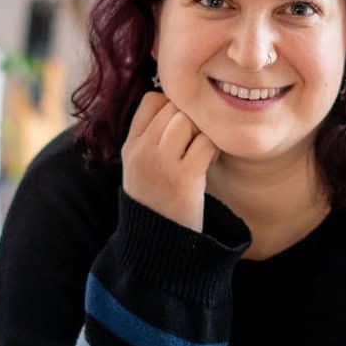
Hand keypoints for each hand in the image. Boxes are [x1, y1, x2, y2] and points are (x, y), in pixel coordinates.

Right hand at [121, 92, 218, 232]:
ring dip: (202, 131)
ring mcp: (161, 163)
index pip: (152, 100)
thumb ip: (151, 138)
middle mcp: (142, 151)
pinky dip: (214, 148)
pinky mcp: (184, 177)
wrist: (158, 244)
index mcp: (130, 146)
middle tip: (197, 140)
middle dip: (191, 118)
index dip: (172, 106)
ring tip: (202, 150)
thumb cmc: (158, 203)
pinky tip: (210, 161)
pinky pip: (205, 143)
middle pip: (173, 107)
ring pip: (188, 121)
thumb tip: (180, 105)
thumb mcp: (141, 168)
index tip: (182, 128)